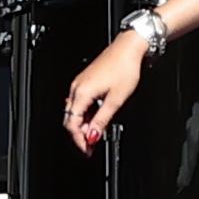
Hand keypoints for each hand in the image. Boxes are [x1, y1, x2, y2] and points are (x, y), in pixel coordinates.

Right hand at [62, 35, 146, 152]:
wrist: (128, 48)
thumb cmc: (124, 68)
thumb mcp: (115, 100)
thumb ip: (102, 120)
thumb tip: (93, 136)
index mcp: (81, 93)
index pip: (71, 123)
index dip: (78, 140)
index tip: (86, 150)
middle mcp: (77, 88)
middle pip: (70, 118)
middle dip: (79, 135)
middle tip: (90, 147)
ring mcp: (80, 84)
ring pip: (74, 111)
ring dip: (82, 126)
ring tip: (94, 136)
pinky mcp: (86, 81)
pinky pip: (79, 102)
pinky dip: (85, 115)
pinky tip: (94, 121)